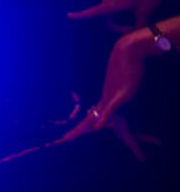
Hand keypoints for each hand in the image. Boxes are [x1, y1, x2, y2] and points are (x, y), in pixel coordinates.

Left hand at [58, 28, 151, 159]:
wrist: (128, 51)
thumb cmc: (127, 67)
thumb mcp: (125, 85)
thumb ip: (122, 93)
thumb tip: (121, 98)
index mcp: (105, 99)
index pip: (91, 116)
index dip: (82, 126)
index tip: (70, 135)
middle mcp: (105, 100)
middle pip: (89, 119)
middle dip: (77, 131)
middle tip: (63, 140)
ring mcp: (111, 97)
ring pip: (96, 116)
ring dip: (85, 127)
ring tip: (71, 137)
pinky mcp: (121, 94)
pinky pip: (111, 108)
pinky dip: (104, 118)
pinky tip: (98, 127)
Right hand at [69, 0, 177, 27]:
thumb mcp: (145, 11)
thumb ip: (138, 24)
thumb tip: (135, 34)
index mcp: (115, 4)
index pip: (94, 11)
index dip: (81, 14)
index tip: (69, 15)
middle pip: (104, 16)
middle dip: (114, 25)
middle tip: (131, 29)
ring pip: (110, 12)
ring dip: (118, 20)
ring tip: (135, 22)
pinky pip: (115, 7)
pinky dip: (121, 14)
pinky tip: (136, 13)